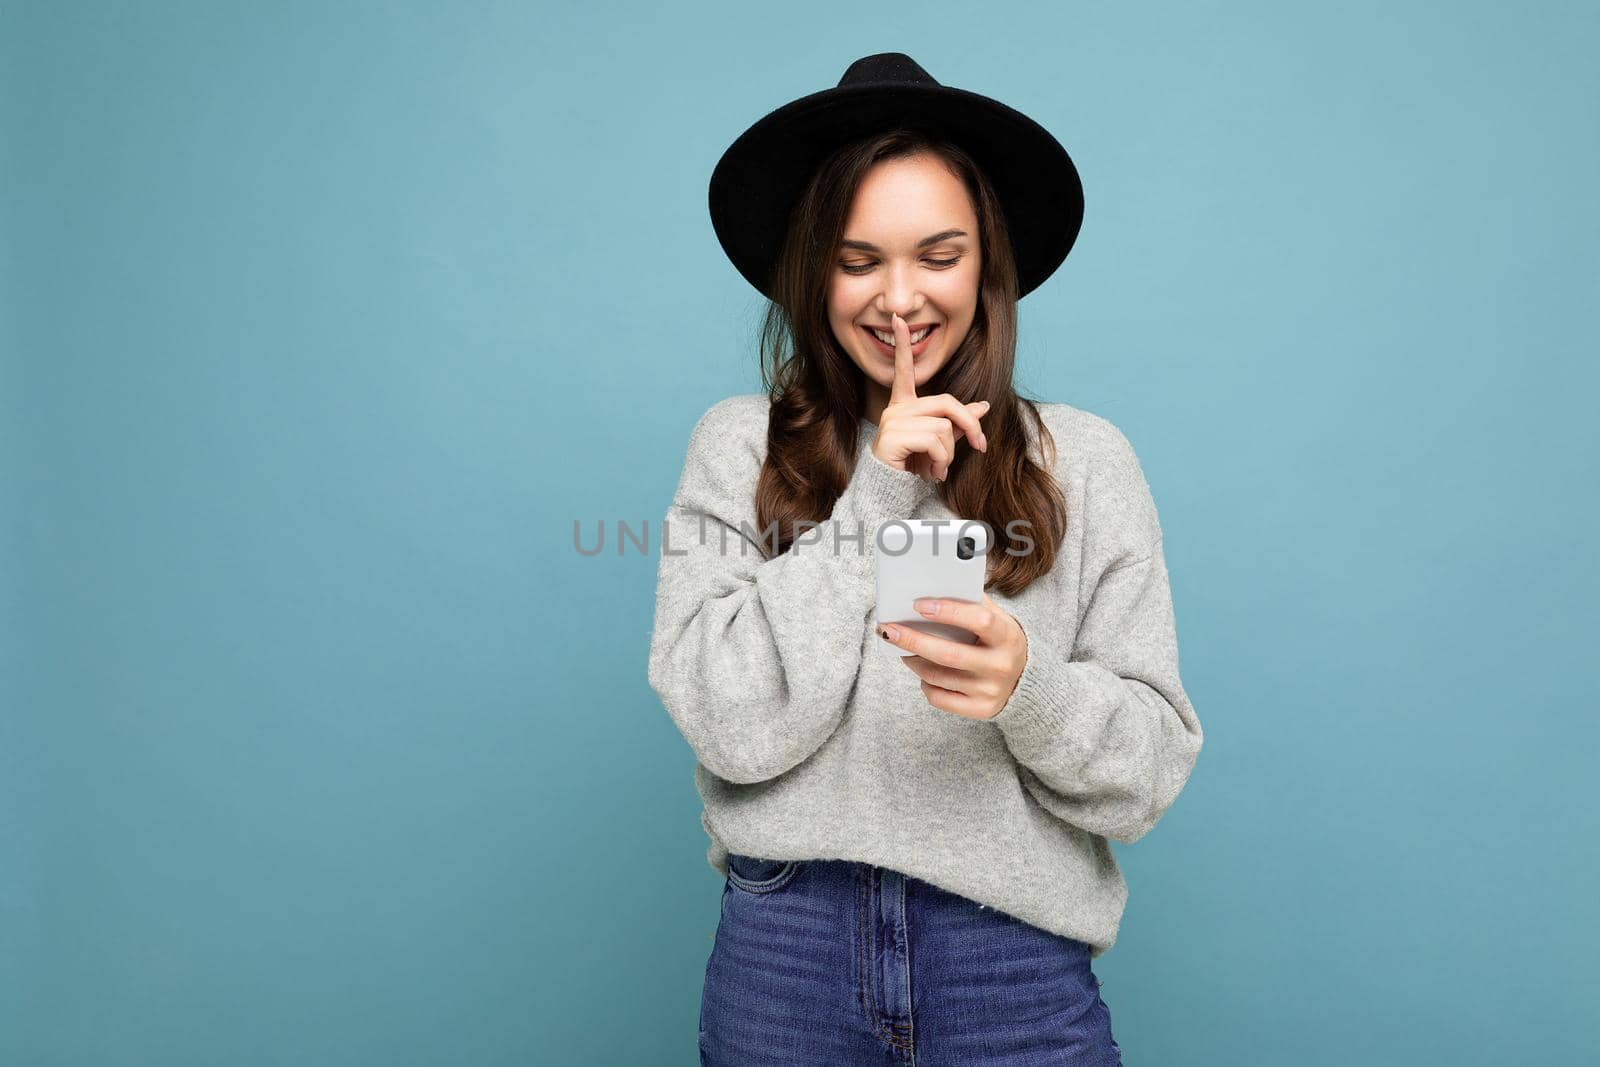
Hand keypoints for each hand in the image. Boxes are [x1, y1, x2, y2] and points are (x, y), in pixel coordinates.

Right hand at [873, 311, 989, 481]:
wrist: (890, 493)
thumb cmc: (913, 467)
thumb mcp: (941, 441)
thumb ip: (960, 421)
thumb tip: (985, 405)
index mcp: (904, 406)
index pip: (904, 371)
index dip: (904, 345)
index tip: (898, 319)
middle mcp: (896, 409)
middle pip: (947, 403)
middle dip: (970, 425)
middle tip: (980, 446)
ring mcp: (893, 421)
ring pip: (944, 427)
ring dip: (950, 454)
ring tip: (939, 469)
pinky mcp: (893, 436)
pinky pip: (934, 440)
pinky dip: (942, 460)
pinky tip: (932, 472)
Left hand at [878, 592, 1027, 719]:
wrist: (1025, 679)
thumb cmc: (1000, 640)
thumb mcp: (997, 618)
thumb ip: (971, 602)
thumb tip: (931, 587)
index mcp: (1008, 636)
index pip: (979, 620)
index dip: (948, 611)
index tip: (919, 605)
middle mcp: (1001, 666)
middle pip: (948, 654)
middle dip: (913, 640)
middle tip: (889, 629)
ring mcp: (990, 691)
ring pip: (937, 676)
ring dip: (913, 660)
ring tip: (903, 649)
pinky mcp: (980, 709)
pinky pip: (938, 698)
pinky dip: (925, 683)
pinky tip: (924, 673)